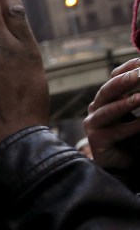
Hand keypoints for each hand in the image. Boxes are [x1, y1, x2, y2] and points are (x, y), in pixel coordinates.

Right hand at [84, 57, 139, 172]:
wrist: (123, 162)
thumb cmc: (133, 134)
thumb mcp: (137, 111)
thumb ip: (138, 96)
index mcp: (107, 97)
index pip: (115, 76)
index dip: (129, 67)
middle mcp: (97, 108)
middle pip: (108, 90)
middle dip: (124, 80)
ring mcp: (94, 124)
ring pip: (107, 111)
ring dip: (125, 103)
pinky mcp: (96, 141)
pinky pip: (114, 132)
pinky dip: (130, 127)